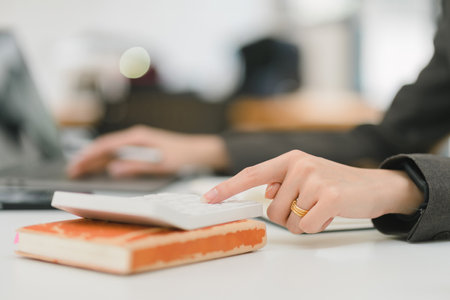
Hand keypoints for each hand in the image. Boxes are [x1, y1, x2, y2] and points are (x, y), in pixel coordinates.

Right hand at [67, 125, 228, 177]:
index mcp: (137, 138)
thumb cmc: (182, 155)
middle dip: (87, 158)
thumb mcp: (159, 164)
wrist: (198, 152)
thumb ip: (135, 166)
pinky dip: (106, 161)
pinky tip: (99, 167)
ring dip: (95, 160)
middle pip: (106, 147)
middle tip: (71, 170)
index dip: (90, 155)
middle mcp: (135, 138)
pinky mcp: (141, 150)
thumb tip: (114, 169)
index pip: (107, 145)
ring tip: (79, 170)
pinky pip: (119, 154)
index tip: (77, 164)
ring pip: (110, 151)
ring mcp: (138, 143)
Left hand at [202, 150, 423, 233]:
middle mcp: (300, 165)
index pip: (252, 174)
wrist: (373, 186)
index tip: (209, 199)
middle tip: (308, 206)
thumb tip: (266, 193)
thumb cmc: (334, 183)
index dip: (229, 188)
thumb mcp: (306, 175)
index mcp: (291, 159)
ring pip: (289, 221)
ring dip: (303, 222)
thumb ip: (281, 182)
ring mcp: (315, 180)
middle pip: (272, 209)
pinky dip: (316, 227)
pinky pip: (306, 227)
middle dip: (288, 216)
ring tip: (320, 208)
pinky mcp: (330, 197)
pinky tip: (329, 214)